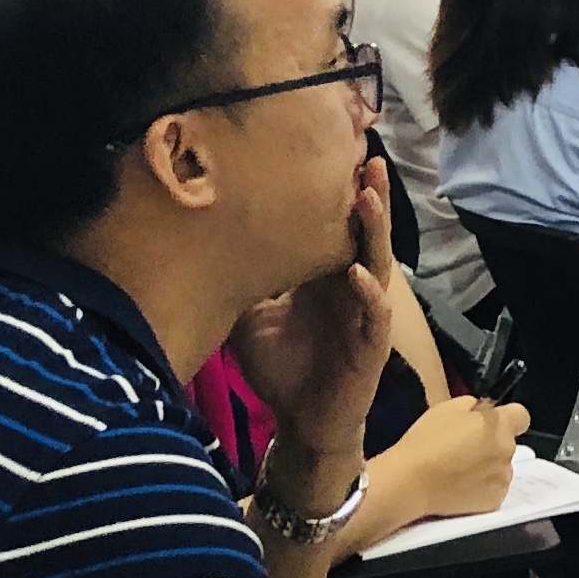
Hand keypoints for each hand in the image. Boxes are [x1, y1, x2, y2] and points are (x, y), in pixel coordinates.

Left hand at [226, 158, 396, 456]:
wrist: (301, 422)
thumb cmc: (281, 369)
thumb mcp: (250, 320)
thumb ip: (242, 285)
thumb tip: (201, 248)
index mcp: (327, 279)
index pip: (339, 228)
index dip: (342, 195)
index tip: (337, 155)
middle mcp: (351, 289)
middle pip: (366, 235)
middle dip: (370, 197)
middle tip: (369, 158)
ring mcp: (364, 315)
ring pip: (377, 265)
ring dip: (375, 232)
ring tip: (368, 198)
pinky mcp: (370, 346)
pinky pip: (374, 315)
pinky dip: (368, 294)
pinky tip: (356, 273)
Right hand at [384, 392, 530, 519]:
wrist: (411, 482)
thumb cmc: (426, 442)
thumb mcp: (448, 408)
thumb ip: (474, 405)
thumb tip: (483, 410)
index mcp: (499, 425)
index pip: (521, 415)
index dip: (507, 417)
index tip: (489, 422)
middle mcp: (507, 451)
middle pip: (507, 442)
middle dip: (491, 443)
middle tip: (463, 447)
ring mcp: (502, 478)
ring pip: (501, 466)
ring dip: (487, 465)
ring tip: (458, 469)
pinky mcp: (494, 501)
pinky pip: (494, 488)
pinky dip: (481, 487)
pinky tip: (460, 485)